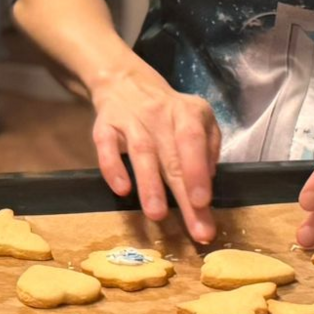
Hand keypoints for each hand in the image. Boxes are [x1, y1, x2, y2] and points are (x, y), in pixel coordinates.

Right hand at [87, 63, 220, 242]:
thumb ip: (208, 146)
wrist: (125, 82)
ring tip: (156, 215)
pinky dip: (113, 167)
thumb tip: (209, 179)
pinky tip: (121, 189)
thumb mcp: (197, 118)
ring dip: (149, 185)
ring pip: (141, 152)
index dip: (197, 170)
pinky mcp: (104, 127)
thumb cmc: (169, 112)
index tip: (203, 202)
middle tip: (195, 230)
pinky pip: (106, 147)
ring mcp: (130, 121)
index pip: (194, 141)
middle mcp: (159, 115)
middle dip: (183, 196)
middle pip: (172, 158)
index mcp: (186, 114)